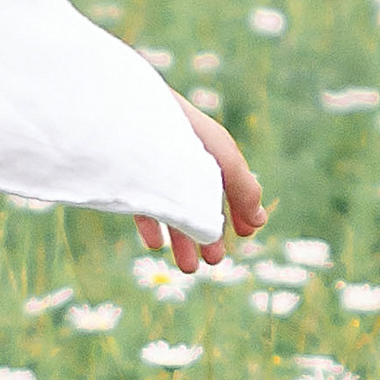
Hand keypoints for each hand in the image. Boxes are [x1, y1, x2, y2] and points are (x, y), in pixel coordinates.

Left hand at [135, 97, 265, 276]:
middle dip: (209, 233)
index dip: (240, 209)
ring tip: (189, 268)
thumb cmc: (177, 131)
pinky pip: (142, 201)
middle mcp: (183, 155)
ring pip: (172, 206)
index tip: (245, 235)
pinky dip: (152, 225)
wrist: (120, 111)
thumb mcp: (220, 161)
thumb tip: (259, 222)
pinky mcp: (127, 173)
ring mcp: (154, 164)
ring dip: (183, 239)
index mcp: (209, 147)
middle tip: (215, 262)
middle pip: (201, 199)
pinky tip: (156, 245)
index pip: (231, 182)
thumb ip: (243, 189)